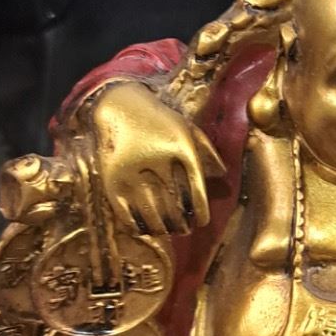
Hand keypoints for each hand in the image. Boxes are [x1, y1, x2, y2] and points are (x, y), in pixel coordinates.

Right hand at [86, 81, 220, 236]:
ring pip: (151, 214)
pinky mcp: (111, 179)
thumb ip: (207, 150)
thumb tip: (223, 177)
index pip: (196, 191)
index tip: (202, 221)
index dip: (200, 212)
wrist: (119, 104)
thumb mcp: (187, 128)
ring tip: (168, 231)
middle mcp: (157, 159)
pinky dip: (137, 226)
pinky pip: (126, 213)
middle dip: (182, 224)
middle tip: (186, 230)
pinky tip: (145, 229)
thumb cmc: (160, 121)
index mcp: (181, 147)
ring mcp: (131, 171)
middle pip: (174, 206)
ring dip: (162, 228)